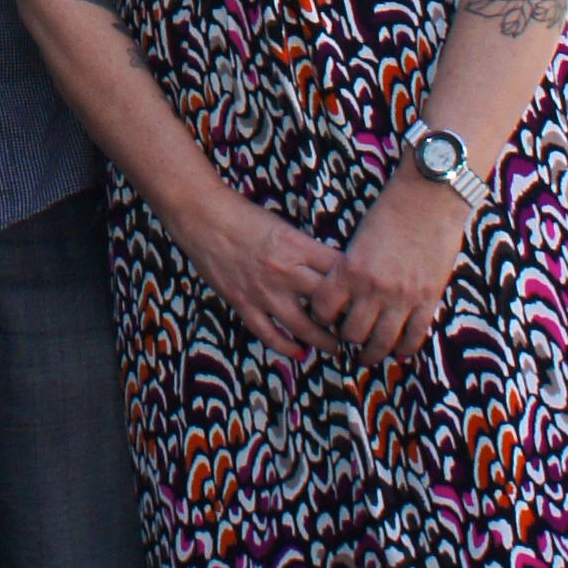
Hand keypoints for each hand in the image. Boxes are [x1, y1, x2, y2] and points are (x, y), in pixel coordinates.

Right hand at [167, 178, 351, 365]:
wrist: (201, 215)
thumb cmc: (242, 215)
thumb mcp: (282, 226)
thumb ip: (304, 249)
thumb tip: (330, 270)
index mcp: (296, 245)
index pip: (338, 271)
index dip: (357, 286)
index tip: (366, 297)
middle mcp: (284, 270)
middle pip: (327, 302)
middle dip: (346, 318)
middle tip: (358, 327)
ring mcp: (263, 290)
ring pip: (303, 326)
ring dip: (323, 341)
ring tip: (335, 346)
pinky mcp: (243, 303)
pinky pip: (269, 334)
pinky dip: (286, 347)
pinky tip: (299, 353)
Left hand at [307, 159, 472, 358]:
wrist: (429, 197)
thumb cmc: (391, 209)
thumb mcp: (359, 238)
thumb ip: (351, 266)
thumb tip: (345, 290)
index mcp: (350, 269)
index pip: (324, 307)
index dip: (320, 316)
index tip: (324, 318)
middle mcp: (373, 288)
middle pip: (352, 331)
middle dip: (346, 338)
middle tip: (347, 339)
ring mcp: (403, 297)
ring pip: (382, 340)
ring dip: (373, 352)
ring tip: (368, 355)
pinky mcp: (428, 298)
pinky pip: (415, 335)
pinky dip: (405, 348)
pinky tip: (399, 353)